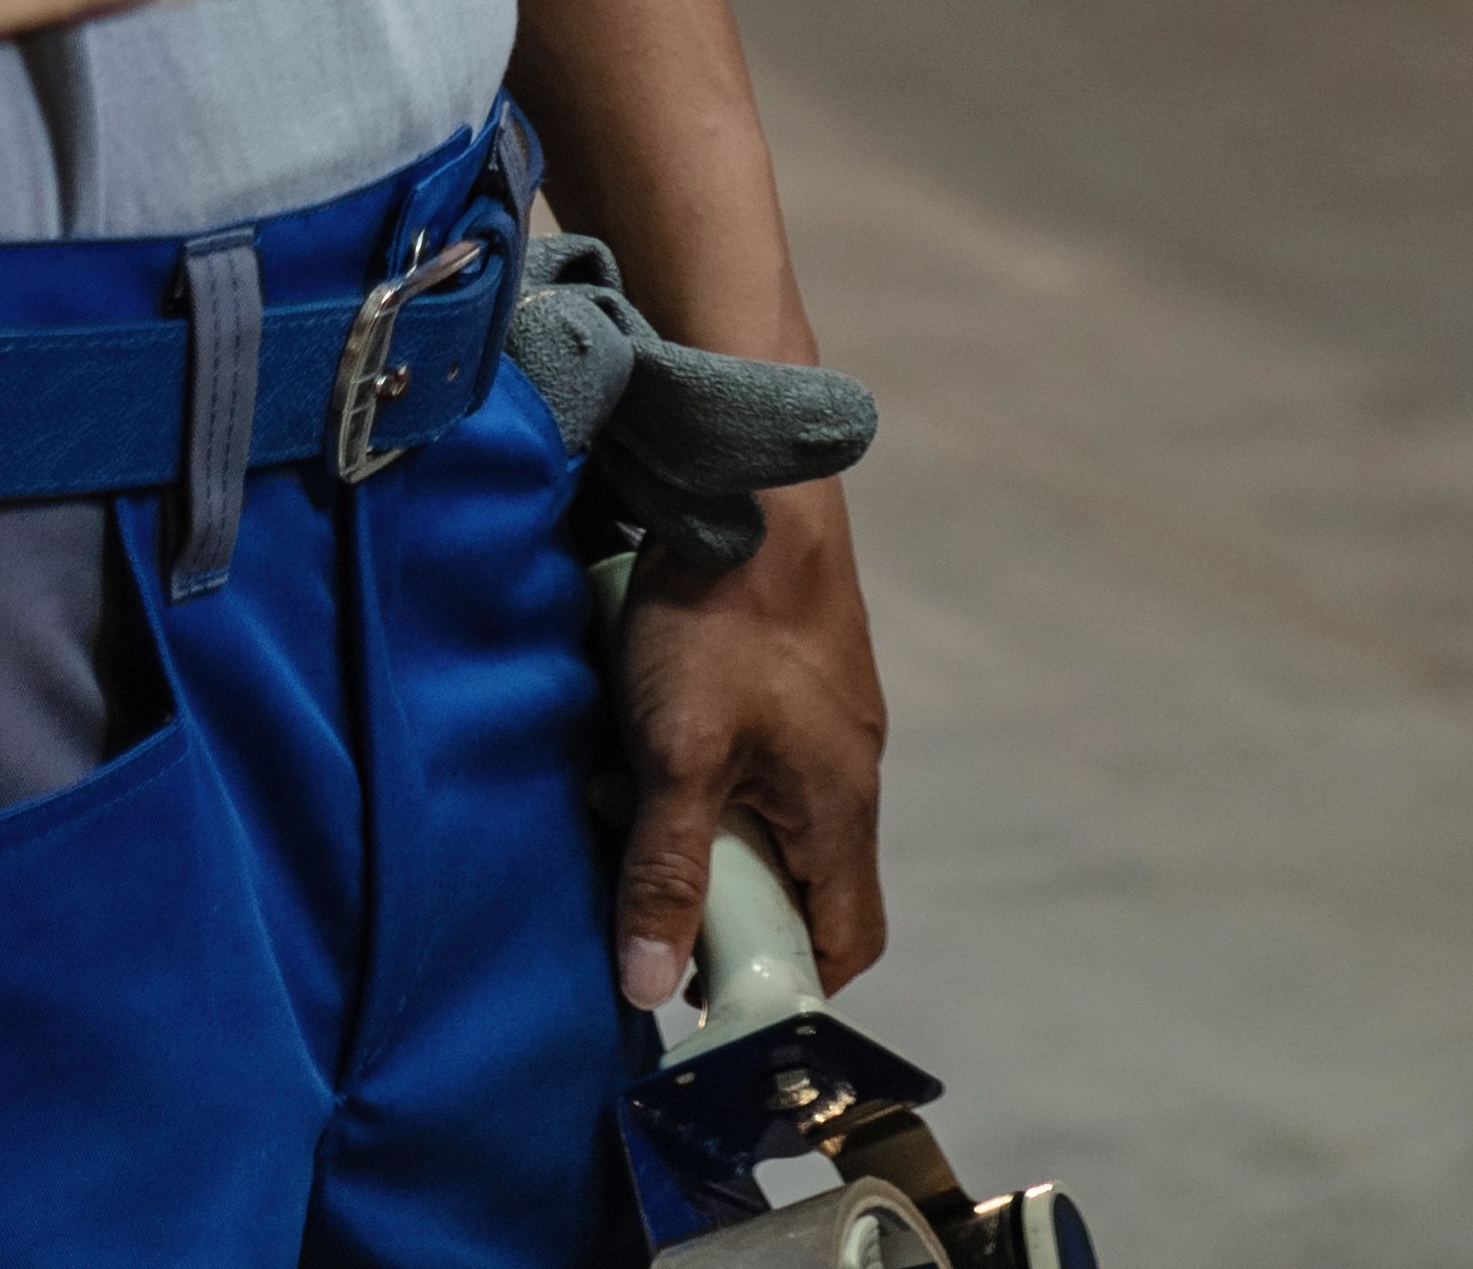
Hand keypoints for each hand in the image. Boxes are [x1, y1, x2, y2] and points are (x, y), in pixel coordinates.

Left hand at [607, 486, 885, 1016]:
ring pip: (760, 816)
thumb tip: (651, 992)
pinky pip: (747, 759)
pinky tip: (639, 733)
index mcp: (840, 805)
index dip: (783, 979)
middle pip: (795, 882)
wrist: (749, 479)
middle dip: (713, 892)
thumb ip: (667, 873)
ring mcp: (821, 721)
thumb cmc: (722, 617)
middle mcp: (845, 771)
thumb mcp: (680, 754)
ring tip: (627, 787)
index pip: (844, 942)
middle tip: (642, 872)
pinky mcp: (790, 680)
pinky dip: (693, 768)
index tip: (707, 986)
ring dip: (692, 823)